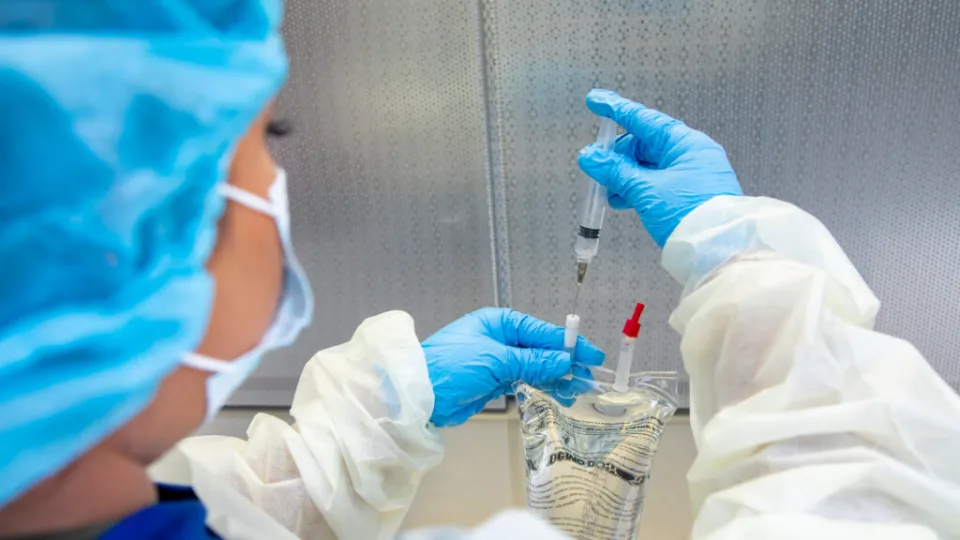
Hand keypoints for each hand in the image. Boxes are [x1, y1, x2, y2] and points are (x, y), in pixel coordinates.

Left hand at [422, 308, 604, 426]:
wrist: (419, 395)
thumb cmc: (451, 367)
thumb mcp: (495, 361)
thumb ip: (532, 362)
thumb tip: (564, 361)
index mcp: (499, 322)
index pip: (541, 331)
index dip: (568, 343)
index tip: (591, 354)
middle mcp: (500, 338)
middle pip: (541, 348)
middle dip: (565, 363)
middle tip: (589, 378)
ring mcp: (497, 359)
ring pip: (535, 366)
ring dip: (556, 377)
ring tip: (578, 390)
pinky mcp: (494, 379)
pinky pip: (525, 379)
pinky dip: (541, 385)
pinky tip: (558, 392)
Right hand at [578, 89, 742, 246]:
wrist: (719, 252)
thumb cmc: (689, 215)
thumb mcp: (646, 190)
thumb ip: (615, 171)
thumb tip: (590, 156)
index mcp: (685, 143)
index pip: (643, 119)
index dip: (616, 109)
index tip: (595, 101)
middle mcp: (690, 154)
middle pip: (644, 144)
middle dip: (618, 155)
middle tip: (597, 168)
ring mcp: (691, 175)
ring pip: (649, 166)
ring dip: (625, 175)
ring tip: (608, 191)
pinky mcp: (689, 194)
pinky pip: (656, 182)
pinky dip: (637, 188)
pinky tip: (622, 200)